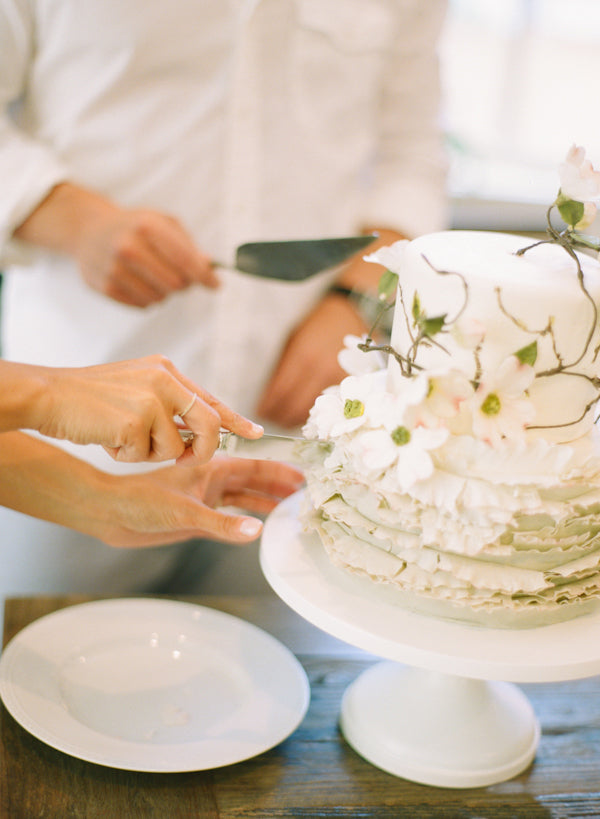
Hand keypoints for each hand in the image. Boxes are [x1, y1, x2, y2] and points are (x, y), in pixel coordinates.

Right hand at [33, 355, 262, 462]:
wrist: (49, 395)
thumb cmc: (89, 398)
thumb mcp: (136, 389)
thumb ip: (168, 405)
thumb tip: (197, 433)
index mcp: (166, 370)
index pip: (210, 399)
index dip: (235, 419)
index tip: (256, 433)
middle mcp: (164, 379)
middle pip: (207, 425)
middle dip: (200, 451)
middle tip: (182, 460)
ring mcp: (151, 398)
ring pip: (174, 448)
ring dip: (147, 454)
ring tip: (120, 436)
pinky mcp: (136, 420)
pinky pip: (146, 455)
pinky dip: (126, 456)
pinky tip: (107, 438)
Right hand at [74, 202, 218, 306]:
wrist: (89, 230)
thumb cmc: (134, 226)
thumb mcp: (162, 222)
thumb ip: (188, 244)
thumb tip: (208, 266)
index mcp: (147, 226)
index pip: (185, 260)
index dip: (204, 277)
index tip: (215, 285)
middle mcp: (128, 247)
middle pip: (175, 284)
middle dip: (184, 283)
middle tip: (181, 275)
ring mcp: (114, 268)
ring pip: (160, 298)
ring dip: (164, 291)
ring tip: (154, 274)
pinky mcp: (105, 287)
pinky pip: (143, 305)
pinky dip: (148, 297)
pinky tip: (138, 281)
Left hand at [98, 457, 304, 546]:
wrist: (110, 513)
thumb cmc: (139, 500)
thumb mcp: (185, 513)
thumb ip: (222, 525)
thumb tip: (258, 531)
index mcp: (211, 468)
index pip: (255, 468)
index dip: (280, 472)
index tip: (303, 477)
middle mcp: (211, 480)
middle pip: (254, 482)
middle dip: (279, 486)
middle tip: (306, 495)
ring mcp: (204, 498)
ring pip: (243, 497)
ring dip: (266, 501)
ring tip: (290, 508)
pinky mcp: (196, 515)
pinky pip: (229, 514)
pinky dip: (246, 517)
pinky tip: (259, 525)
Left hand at [256, 295, 366, 427]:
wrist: (349, 312)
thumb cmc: (317, 325)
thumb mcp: (294, 339)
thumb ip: (283, 367)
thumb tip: (270, 395)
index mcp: (302, 356)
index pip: (280, 392)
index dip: (268, 406)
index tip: (260, 412)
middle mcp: (320, 370)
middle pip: (294, 405)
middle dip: (279, 416)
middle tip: (271, 419)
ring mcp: (337, 378)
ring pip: (311, 410)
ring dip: (295, 419)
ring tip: (285, 420)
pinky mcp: (350, 384)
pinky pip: (327, 407)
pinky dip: (314, 413)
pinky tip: (304, 416)